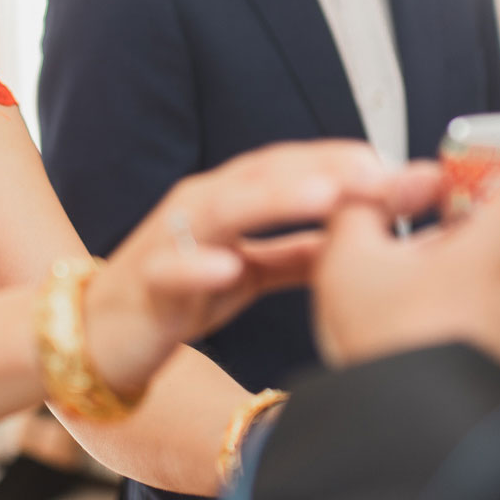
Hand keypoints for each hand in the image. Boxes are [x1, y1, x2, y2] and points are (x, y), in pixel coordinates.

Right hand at [84, 142, 411, 395]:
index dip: (346, 163)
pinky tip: (228, 268)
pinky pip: (173, 269)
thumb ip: (300, 253)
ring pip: (226, 208)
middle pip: (268, 175)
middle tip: (381, 173)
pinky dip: (200, 265)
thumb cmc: (179, 295)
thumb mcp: (250, 271)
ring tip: (328, 197)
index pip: (296, 167)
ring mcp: (172, 237)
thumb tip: (367, 239)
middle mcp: (203, 203)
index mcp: (232, 197)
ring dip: (276, 199)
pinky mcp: (147, 280)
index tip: (402, 169)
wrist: (98, 335)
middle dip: (326, 170)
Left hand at [313, 154, 499, 373]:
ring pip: (476, 289)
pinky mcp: (452, 380)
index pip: (367, 200)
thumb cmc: (437, 345)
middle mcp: (372, 305)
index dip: (412, 178)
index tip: (458, 173)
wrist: (451, 454)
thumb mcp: (487, 258)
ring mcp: (414, 345)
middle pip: (438, 245)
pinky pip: (497, 331)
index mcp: (351, 265)